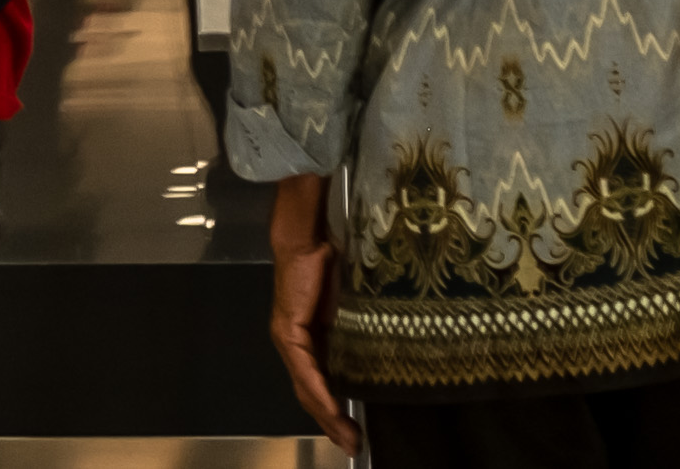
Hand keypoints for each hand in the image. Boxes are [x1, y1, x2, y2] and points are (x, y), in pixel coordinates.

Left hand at [268, 173, 355, 453]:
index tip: (356, 433)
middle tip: (354, 445)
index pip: (322, 383)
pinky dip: (320, 393)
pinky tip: (333, 410)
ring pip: (308, 389)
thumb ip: (362, 326)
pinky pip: (306, 371)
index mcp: (314, 338)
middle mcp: (298, 344)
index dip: (337, 410)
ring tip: (348, 437)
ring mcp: (290, 339)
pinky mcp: (288, 332)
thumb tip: (391, 344)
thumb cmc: (335, 260)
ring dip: (328, 416)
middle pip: (313, 394)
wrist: (310, 233)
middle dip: (334, 423)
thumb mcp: (354, 304)